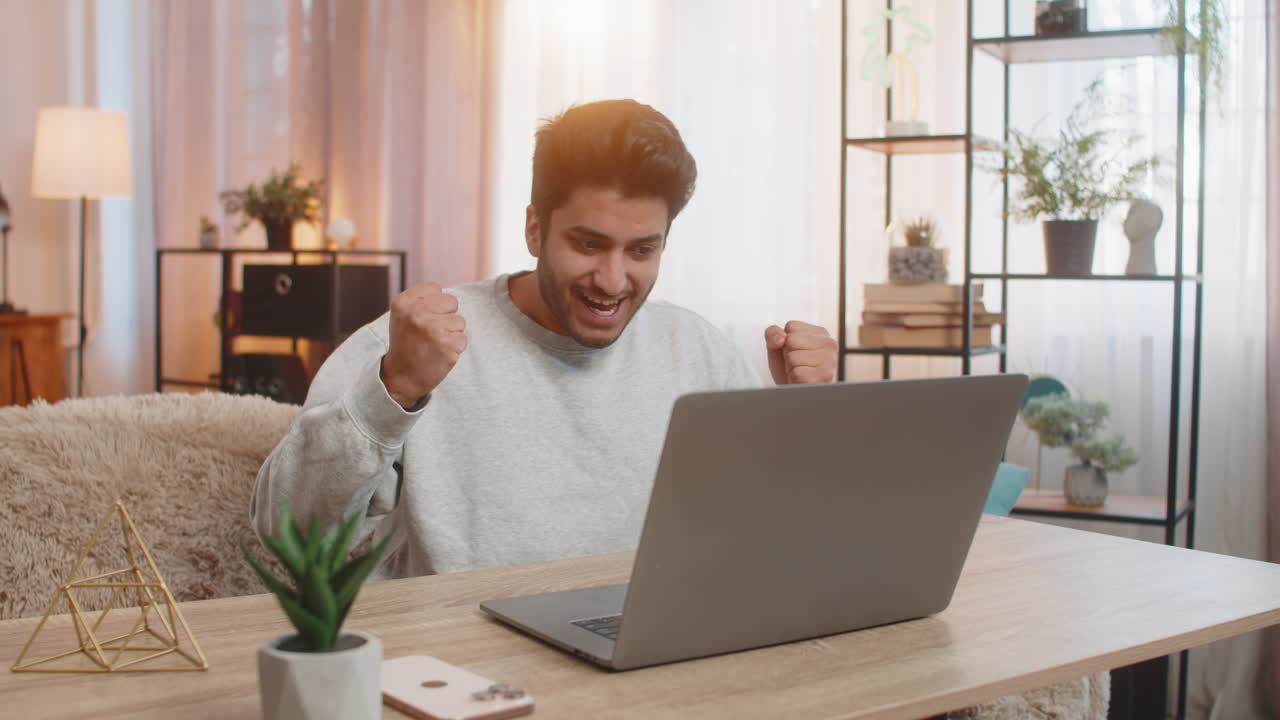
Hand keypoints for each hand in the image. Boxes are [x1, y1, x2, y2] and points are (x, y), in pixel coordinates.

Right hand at [380, 282, 467, 406]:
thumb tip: (450, 296)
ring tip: (434, 344)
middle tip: (431, 332)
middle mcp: (416, 313)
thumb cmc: (407, 343)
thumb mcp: (403, 316)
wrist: (402, 377)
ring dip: (452, 333)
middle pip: (452, 302)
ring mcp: (432, 329)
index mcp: (403, 302)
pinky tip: (439, 354)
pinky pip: (463, 339)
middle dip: (447, 316)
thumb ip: (422, 300)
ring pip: (460, 321)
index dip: (434, 304)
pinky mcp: (446, 345)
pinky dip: (455, 348)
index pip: (435, 288)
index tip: (423, 318)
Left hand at [764, 321, 836, 384]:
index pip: (791, 327)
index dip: (785, 343)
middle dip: (787, 355)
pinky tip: (801, 382)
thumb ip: (772, 334)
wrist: (794, 395)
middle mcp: (829, 344)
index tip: (794, 353)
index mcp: (819, 333)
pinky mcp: (825, 376)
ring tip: (799, 374)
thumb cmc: (787, 370)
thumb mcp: (775, 347)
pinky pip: (797, 374)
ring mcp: (829, 360)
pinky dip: (794, 380)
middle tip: (796, 366)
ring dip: (790, 369)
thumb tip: (781, 339)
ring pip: (793, 358)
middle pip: (791, 341)